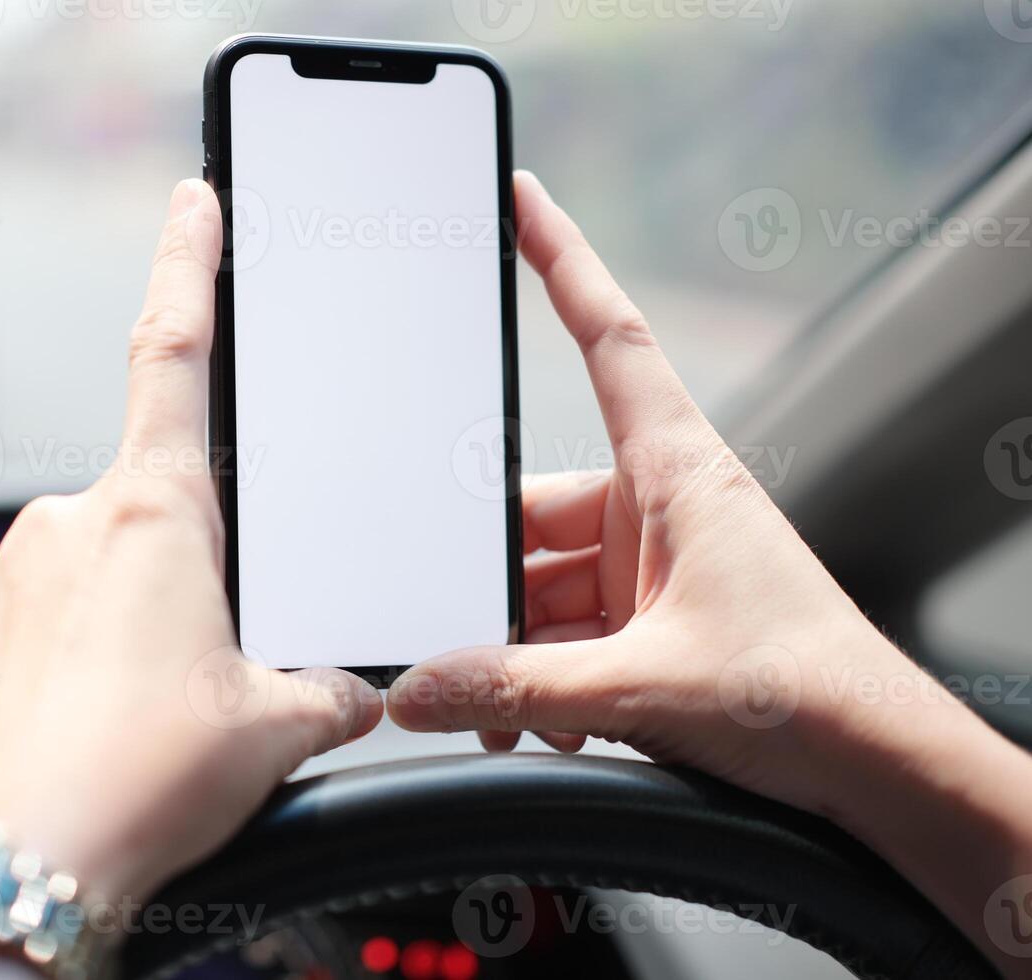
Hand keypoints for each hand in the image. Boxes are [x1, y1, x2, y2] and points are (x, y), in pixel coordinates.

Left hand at [0, 179, 381, 906]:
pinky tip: (117, 716)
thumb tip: (358, 690)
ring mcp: (15, 576)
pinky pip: (58, 609)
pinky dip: (95, 645)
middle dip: (201, 559)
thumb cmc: (134, 787)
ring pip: (107, 563)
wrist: (18, 870)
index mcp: (152, 515)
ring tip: (167, 706)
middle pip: (158, 497)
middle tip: (218, 656)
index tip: (196, 205)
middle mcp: (69, 524)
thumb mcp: (272, 730)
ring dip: (148, 613)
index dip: (192, 265)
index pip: (175, 353)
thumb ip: (329, 690)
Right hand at [387, 171, 1031, 975]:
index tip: (522, 200)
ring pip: (545, 580)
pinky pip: (567, 628)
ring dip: (513, 646)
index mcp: (675, 472)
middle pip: (535, 505)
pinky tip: (536, 723)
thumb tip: (422, 688)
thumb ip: (519, 691)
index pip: (610, 339)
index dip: (562, 261)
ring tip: (502, 709)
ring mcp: (654, 564)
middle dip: (490, 578)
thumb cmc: (807, 691)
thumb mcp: (644, 687)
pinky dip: (540, 673)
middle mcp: (660, 504)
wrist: (878, 766)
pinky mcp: (652, 618)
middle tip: (449, 632)